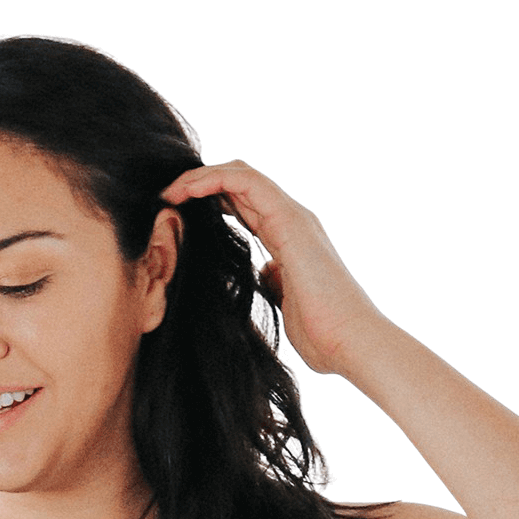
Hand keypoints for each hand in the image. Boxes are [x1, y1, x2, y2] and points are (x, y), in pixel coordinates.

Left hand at [162, 160, 385, 375]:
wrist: (352, 343)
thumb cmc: (324, 335)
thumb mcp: (286, 305)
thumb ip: (274, 283)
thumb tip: (264, 275)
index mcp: (289, 240)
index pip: (245, 205)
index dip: (211, 202)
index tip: (177, 214)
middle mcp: (293, 221)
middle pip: (240, 184)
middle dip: (200, 185)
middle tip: (166, 199)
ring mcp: (295, 218)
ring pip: (242, 174)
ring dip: (200, 177)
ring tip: (170, 191)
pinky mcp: (292, 222)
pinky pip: (248, 184)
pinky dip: (215, 180)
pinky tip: (188, 191)